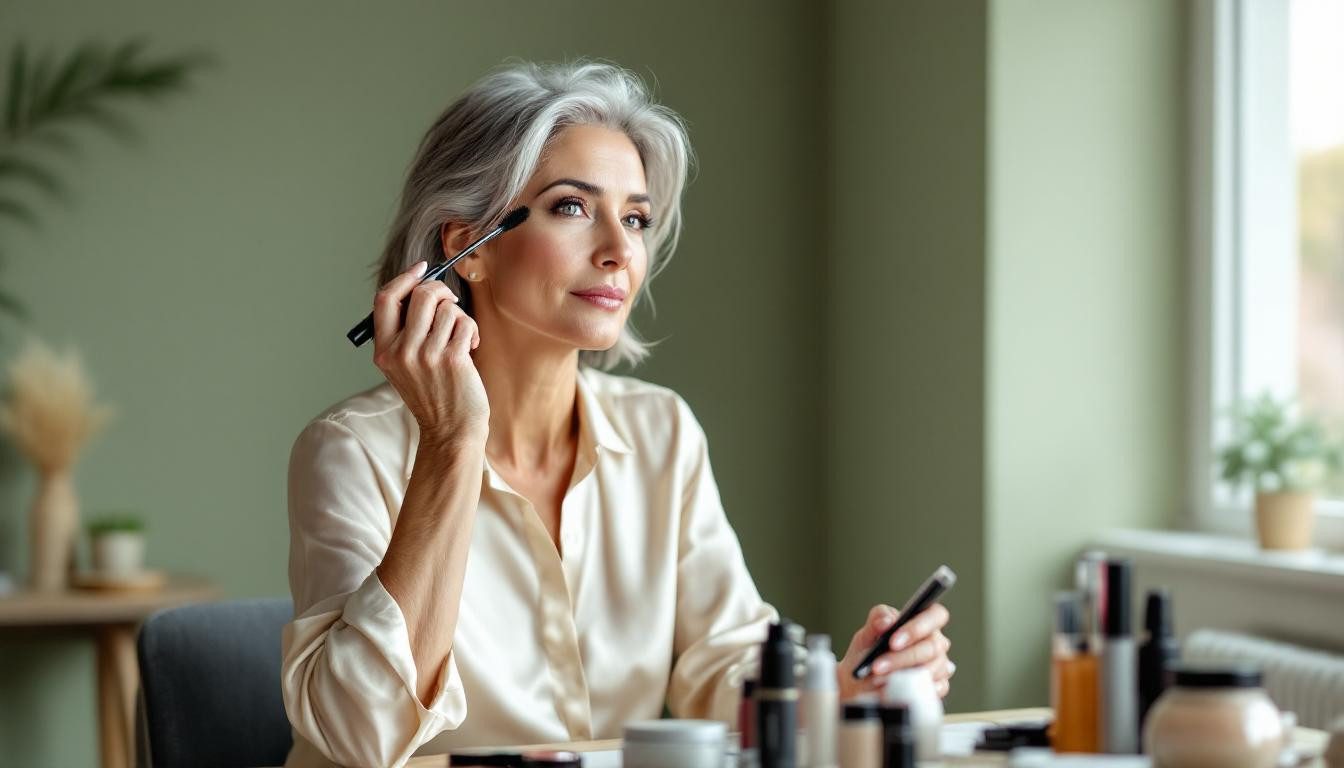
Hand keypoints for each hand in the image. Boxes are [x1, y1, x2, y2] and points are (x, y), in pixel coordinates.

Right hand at [372, 260, 489, 443]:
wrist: (451, 431)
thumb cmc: (434, 394)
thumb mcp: (404, 366)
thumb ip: (405, 332)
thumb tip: (424, 288)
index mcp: (383, 351)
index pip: (385, 299)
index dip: (405, 278)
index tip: (422, 268)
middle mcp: (401, 352)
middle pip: (421, 294)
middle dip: (442, 291)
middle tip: (451, 303)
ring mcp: (425, 356)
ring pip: (447, 308)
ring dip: (460, 317)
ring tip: (461, 337)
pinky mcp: (451, 358)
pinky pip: (465, 323)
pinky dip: (472, 331)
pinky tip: (470, 348)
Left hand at [836, 603, 953, 700]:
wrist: (861, 683)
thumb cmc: (869, 653)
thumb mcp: (867, 633)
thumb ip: (876, 620)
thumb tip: (887, 621)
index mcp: (923, 621)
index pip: (936, 615)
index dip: (917, 628)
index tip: (893, 641)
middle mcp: (936, 642)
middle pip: (931, 647)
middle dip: (902, 658)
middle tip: (878, 666)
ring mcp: (940, 665)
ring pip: (931, 670)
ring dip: (902, 676)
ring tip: (878, 680)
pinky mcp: (939, 687)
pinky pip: (933, 689)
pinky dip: (911, 691)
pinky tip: (894, 690)